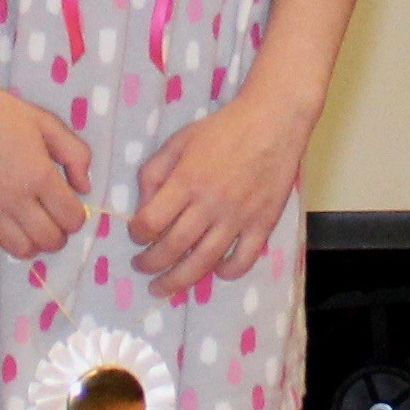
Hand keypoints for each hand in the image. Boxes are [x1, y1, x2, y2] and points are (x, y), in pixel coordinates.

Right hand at [0, 75, 92, 268]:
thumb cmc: (2, 112)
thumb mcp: (48, 124)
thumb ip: (76, 154)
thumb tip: (84, 188)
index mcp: (39, 176)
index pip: (71, 219)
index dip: (76, 216)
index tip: (68, 207)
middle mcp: (15, 200)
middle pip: (49, 240)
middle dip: (58, 233)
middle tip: (50, 218)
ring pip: (19, 250)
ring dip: (31, 244)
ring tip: (26, 227)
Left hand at [131, 86, 315, 297]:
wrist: (273, 121)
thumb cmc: (223, 128)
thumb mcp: (179, 140)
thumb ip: (155, 171)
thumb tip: (143, 205)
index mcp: (187, 180)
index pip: (150, 222)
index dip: (137, 234)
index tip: (136, 235)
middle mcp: (210, 203)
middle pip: (173, 249)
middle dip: (151, 264)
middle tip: (142, 268)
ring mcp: (238, 217)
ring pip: (204, 262)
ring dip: (179, 280)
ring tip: (164, 287)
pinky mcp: (263, 223)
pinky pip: (243, 260)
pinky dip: (227, 272)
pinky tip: (216, 271)